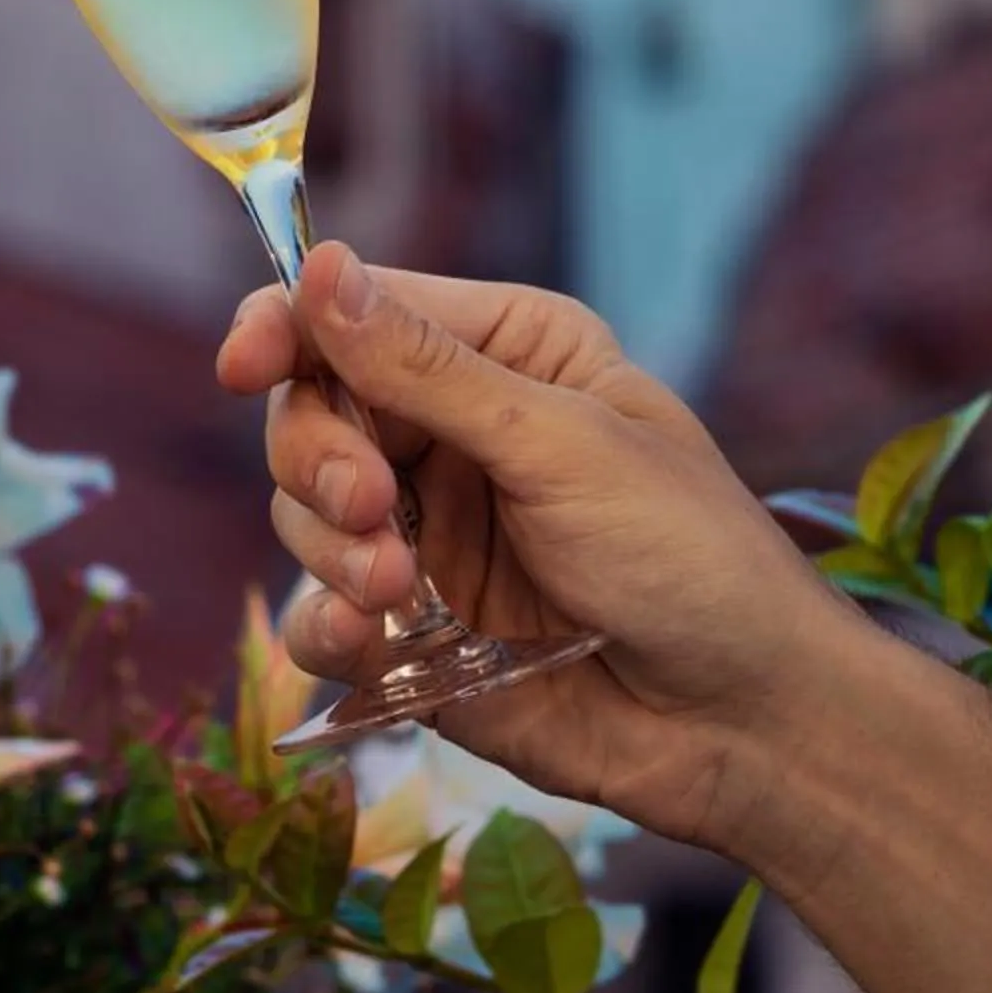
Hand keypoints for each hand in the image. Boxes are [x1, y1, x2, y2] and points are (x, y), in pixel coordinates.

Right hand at [217, 243, 860, 851]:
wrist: (747, 725)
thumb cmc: (692, 557)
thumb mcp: (562, 445)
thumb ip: (429, 370)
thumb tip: (320, 267)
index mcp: (504, 353)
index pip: (355, 313)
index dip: (286, 330)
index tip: (244, 366)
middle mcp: (453, 433)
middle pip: (311, 412)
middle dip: (318, 457)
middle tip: (367, 506)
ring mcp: (427, 534)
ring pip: (302, 514)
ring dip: (330, 549)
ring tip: (400, 590)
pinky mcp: (411, 631)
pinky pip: (321, 613)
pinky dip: (325, 626)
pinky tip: (366, 641)